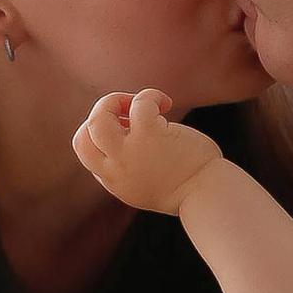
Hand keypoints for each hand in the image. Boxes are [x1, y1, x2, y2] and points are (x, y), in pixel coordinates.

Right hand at [73, 88, 225, 215]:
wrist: (210, 196)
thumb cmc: (189, 185)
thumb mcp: (147, 183)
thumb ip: (129, 165)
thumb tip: (124, 125)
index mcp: (114, 181)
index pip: (86, 152)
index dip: (100, 133)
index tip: (125, 129)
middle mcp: (115, 171)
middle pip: (82, 136)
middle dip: (101, 115)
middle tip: (128, 113)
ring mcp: (130, 153)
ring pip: (97, 120)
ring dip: (114, 102)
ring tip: (139, 104)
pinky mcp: (150, 136)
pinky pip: (139, 103)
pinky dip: (150, 96)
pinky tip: (166, 103)